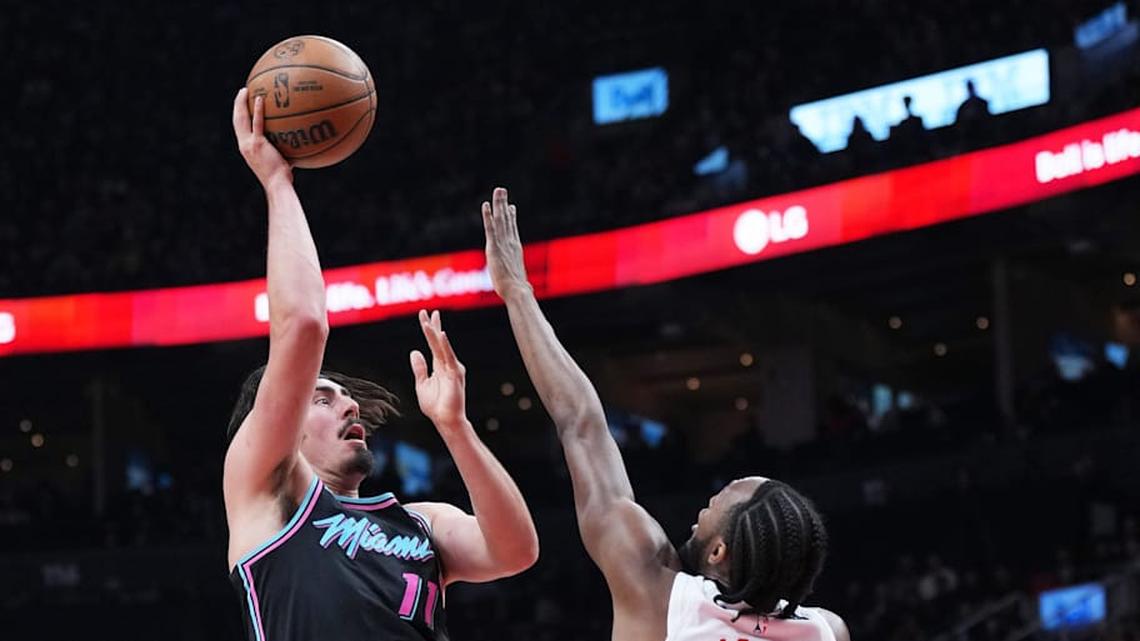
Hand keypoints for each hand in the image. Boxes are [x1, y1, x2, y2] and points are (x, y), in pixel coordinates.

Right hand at [232, 88, 291, 188]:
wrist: (277, 186)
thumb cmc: (282, 178)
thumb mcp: (281, 161)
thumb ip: (284, 149)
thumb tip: (299, 140)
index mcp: (246, 148)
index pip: (240, 128)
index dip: (240, 114)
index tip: (243, 103)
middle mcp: (244, 145)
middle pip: (236, 120)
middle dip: (237, 104)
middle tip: (243, 91)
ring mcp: (248, 144)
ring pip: (241, 119)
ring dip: (241, 103)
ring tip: (246, 90)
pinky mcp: (257, 145)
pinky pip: (257, 123)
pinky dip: (257, 110)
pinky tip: (260, 98)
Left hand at [410, 309, 468, 433]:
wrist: (446, 420)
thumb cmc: (436, 406)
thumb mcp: (422, 385)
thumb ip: (419, 368)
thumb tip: (415, 351)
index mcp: (439, 366)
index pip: (432, 344)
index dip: (428, 330)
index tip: (424, 316)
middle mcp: (447, 364)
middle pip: (437, 341)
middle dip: (432, 326)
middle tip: (427, 311)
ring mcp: (452, 368)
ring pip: (441, 347)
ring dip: (434, 333)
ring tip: (428, 320)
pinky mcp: (455, 374)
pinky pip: (448, 356)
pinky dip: (445, 345)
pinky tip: (440, 334)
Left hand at [482, 187, 530, 299]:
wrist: (517, 290)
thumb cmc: (517, 289)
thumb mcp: (516, 276)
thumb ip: (515, 273)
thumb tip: (522, 282)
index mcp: (515, 248)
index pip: (512, 229)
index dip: (511, 216)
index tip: (511, 206)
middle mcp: (510, 242)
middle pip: (506, 219)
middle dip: (504, 204)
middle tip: (502, 190)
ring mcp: (503, 244)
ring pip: (500, 219)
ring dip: (498, 204)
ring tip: (498, 191)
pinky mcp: (494, 247)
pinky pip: (490, 228)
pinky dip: (488, 216)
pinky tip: (486, 206)